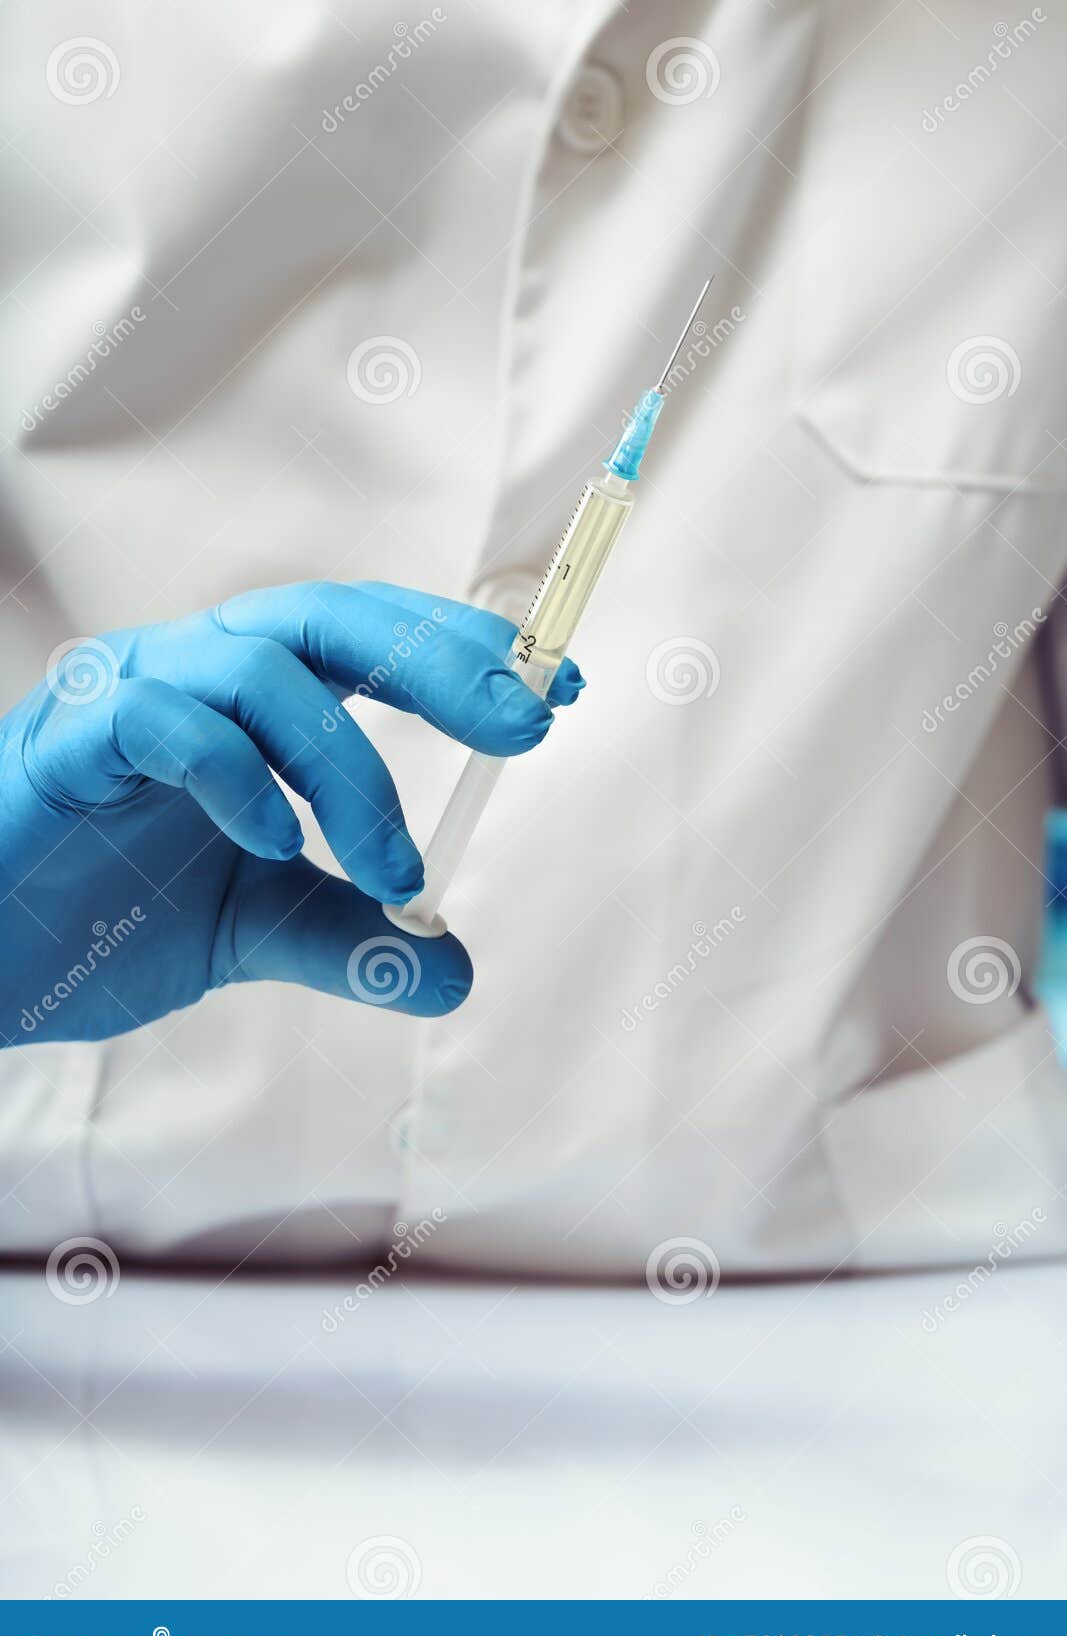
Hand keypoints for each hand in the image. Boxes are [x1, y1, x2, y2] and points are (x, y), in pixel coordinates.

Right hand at [0, 581, 582, 1044]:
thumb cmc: (98, 921)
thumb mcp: (252, 931)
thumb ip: (349, 938)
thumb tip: (457, 970)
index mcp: (244, 698)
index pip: (369, 642)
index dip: (466, 654)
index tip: (561, 693)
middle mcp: (188, 671)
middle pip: (330, 615)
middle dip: (440, 661)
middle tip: (528, 724)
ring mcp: (122, 694)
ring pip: (256, 665)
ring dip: (348, 767)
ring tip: (390, 869)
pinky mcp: (62, 741)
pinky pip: (160, 720)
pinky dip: (236, 776)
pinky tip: (276, 846)